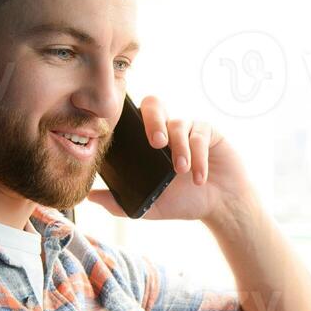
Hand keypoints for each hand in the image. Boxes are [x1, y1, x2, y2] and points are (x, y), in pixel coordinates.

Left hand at [86, 94, 253, 224]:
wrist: (221, 206)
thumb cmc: (185, 201)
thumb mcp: (150, 206)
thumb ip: (120, 203)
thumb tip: (89, 197)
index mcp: (151, 140)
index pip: (134, 117)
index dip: (128, 119)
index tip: (126, 137)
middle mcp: (168, 128)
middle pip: (154, 104)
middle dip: (153, 121)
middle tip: (156, 144)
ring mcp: (189, 128)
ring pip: (179, 123)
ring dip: (179, 148)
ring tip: (181, 171)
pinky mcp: (210, 132)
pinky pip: (200, 135)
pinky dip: (199, 156)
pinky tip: (198, 177)